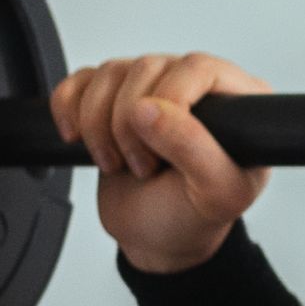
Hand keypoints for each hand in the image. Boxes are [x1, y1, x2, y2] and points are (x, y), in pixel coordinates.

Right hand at [49, 53, 273, 272]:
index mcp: (236, 102)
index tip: (160, 146)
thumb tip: (149, 108)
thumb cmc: (192, 216)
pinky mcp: (112, 97)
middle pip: (146, 68)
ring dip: (98, 124)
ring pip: (110, 73)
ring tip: (118, 162)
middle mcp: (193, 87)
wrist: (154, 238)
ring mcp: (151, 89)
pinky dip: (69, 108)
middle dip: (129, 125)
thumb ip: (193, 149)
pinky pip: (80, 81)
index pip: (199, 67)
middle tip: (142, 166)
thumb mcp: (213, 194)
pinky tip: (79, 139)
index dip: (171, 100)